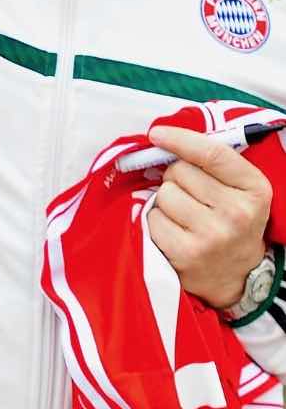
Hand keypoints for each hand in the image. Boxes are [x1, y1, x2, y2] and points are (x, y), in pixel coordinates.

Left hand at [145, 124, 271, 307]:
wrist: (236, 275)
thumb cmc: (231, 221)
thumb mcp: (240, 190)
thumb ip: (212, 163)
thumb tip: (165, 138)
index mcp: (254, 189)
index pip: (212, 154)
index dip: (180, 139)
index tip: (156, 133)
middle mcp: (237, 212)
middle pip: (180, 171)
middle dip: (177, 178)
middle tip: (191, 196)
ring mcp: (212, 235)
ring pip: (164, 194)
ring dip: (166, 201)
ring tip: (184, 216)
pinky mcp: (187, 253)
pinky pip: (153, 218)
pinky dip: (157, 221)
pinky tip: (175, 232)